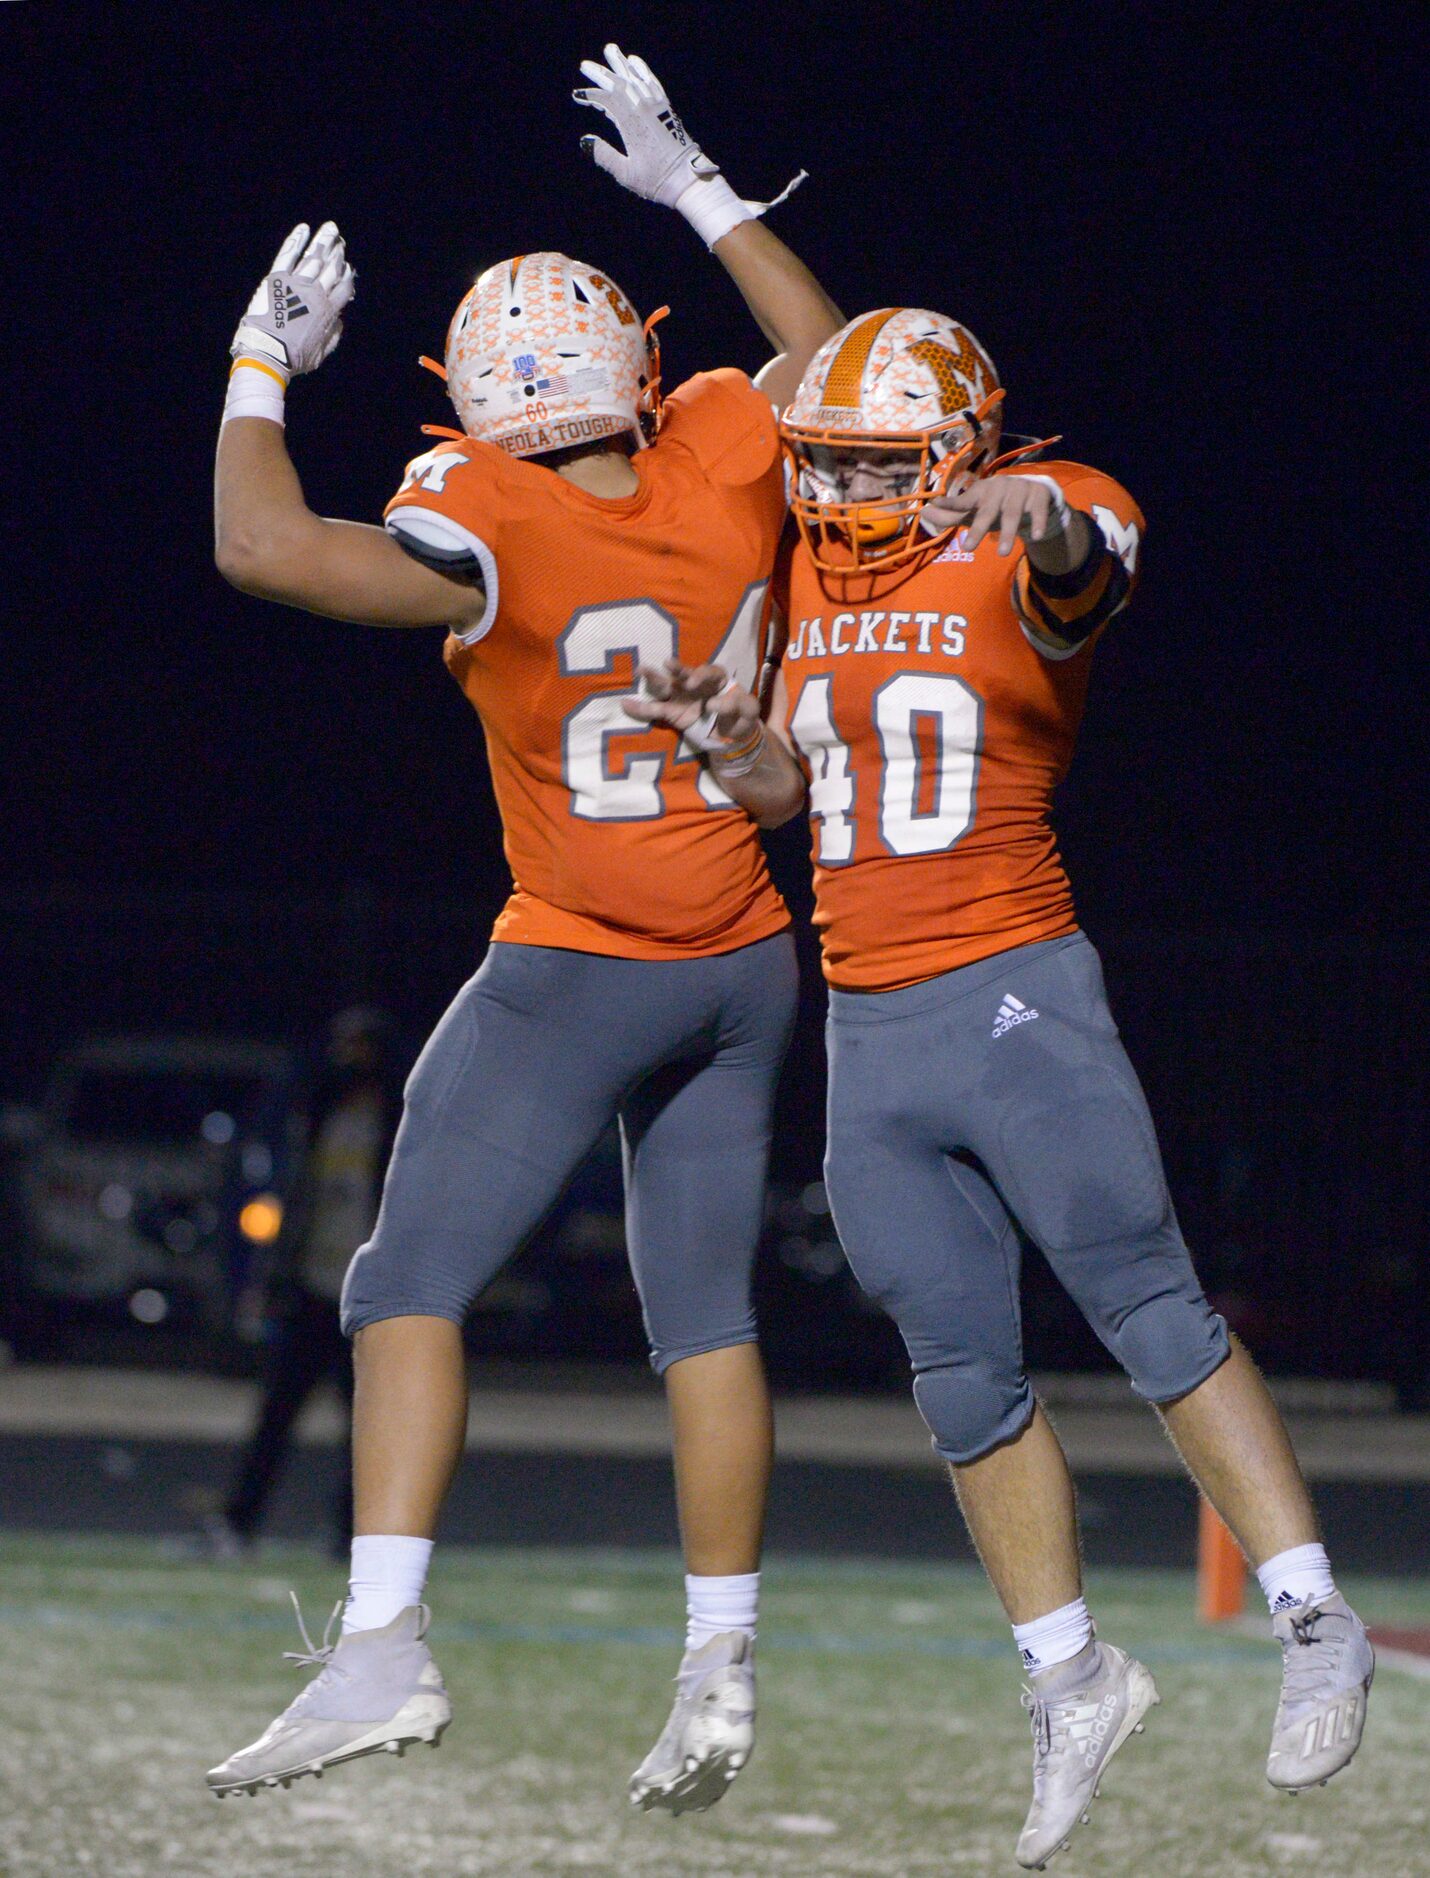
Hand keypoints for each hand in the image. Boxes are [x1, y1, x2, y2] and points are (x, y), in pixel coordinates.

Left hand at [231, 222, 354, 380]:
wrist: (268, 353)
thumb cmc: (294, 358)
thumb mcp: (321, 353)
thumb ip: (334, 335)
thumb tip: (340, 321)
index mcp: (327, 312)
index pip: (343, 287)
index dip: (347, 277)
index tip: (348, 270)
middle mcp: (315, 294)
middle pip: (331, 268)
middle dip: (338, 254)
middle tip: (341, 243)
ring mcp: (296, 284)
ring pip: (314, 258)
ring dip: (324, 242)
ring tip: (331, 230)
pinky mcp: (278, 278)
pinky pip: (288, 255)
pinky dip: (297, 240)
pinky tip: (305, 229)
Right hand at [574, 43, 720, 207]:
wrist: (688, 180)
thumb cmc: (657, 180)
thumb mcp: (626, 173)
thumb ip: (604, 156)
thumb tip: (585, 141)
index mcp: (632, 125)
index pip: (607, 100)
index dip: (591, 95)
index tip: (577, 94)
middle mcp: (644, 110)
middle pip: (620, 84)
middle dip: (601, 73)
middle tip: (585, 64)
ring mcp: (657, 107)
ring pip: (636, 78)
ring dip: (621, 64)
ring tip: (610, 50)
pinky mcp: (666, 109)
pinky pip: (653, 83)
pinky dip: (643, 70)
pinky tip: (635, 62)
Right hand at [624, 660, 759, 751]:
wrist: (733, 738)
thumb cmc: (742, 719)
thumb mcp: (750, 712)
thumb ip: (741, 705)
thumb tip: (715, 704)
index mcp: (718, 680)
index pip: (710, 672)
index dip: (702, 675)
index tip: (693, 685)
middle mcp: (697, 684)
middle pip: (685, 672)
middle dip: (678, 669)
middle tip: (669, 665)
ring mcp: (683, 697)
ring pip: (667, 686)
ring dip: (654, 678)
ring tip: (641, 670)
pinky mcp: (673, 713)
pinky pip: (655, 710)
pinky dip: (641, 708)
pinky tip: (625, 704)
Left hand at [921, 471, 1071, 556]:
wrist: (1033, 493)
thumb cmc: (996, 505)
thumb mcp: (974, 511)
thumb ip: (951, 515)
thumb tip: (924, 513)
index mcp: (980, 492)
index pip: (963, 500)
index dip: (950, 503)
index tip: (934, 504)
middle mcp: (998, 488)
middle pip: (987, 511)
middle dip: (978, 529)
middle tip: (967, 548)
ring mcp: (1019, 490)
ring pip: (1012, 514)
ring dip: (1007, 533)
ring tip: (1002, 554)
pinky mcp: (1038, 495)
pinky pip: (1038, 511)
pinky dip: (1037, 523)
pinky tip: (1035, 536)